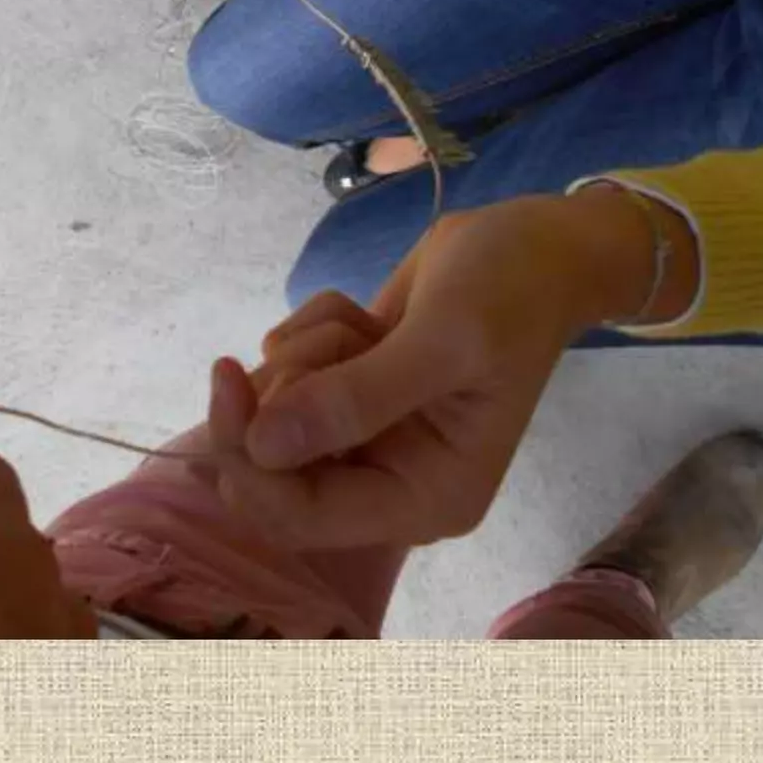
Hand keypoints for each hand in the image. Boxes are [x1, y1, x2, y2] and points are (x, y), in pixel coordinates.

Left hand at [205, 190, 694, 548]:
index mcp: (425, 498)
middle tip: (328, 337)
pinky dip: (310, 331)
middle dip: (281, 395)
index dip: (248, 460)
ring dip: (304, 352)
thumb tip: (262, 446)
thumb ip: (357, 398)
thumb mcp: (444, 341)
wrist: (535, 243)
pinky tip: (363, 313)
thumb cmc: (509, 293)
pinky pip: (286, 370)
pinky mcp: (350, 392)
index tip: (227, 379)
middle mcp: (391, 482)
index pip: (299, 519)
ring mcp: (368, 438)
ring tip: (366, 324)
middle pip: (271, 473)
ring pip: (273, 413)